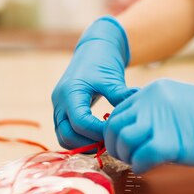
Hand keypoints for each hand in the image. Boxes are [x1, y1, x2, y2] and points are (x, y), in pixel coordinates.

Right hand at [52, 16, 136, 148]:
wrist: (93, 49)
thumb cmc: (103, 60)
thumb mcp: (111, 77)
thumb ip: (120, 95)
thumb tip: (135, 111)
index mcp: (70, 92)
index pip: (80, 122)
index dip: (97, 133)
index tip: (115, 133)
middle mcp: (59, 102)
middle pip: (67, 135)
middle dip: (88, 143)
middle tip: (110, 142)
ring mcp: (58, 108)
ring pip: (63, 138)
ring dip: (83, 144)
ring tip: (104, 142)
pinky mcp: (62, 112)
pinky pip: (66, 133)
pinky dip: (79, 140)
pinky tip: (98, 138)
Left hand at [104, 79, 193, 173]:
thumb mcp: (177, 102)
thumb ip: (154, 111)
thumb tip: (133, 129)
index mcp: (151, 92)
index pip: (118, 112)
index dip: (117, 132)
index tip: (127, 145)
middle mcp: (150, 102)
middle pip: (114, 127)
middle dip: (117, 146)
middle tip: (130, 157)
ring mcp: (159, 121)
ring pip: (122, 141)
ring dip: (127, 156)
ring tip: (140, 161)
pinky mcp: (170, 143)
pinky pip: (140, 158)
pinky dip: (140, 166)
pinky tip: (150, 167)